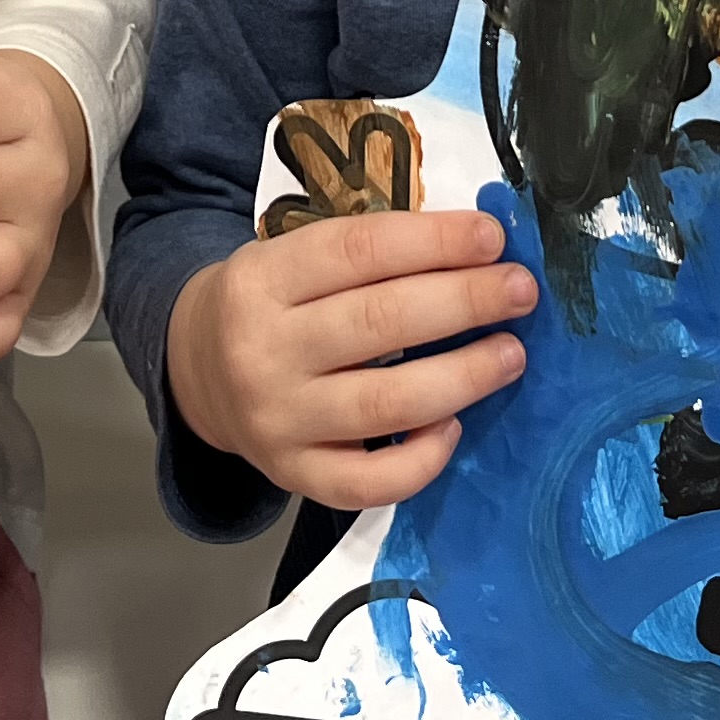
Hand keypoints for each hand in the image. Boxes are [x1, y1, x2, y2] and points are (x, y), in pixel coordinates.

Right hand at [166, 208, 534, 509]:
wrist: (198, 371)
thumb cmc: (271, 304)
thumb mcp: (293, 258)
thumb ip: (370, 255)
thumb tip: (480, 250)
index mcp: (262, 280)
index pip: (359, 251)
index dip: (434, 241)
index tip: (493, 237)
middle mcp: (264, 351)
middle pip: (381, 323)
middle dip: (465, 302)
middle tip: (521, 291)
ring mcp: (278, 421)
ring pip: (387, 404)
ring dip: (463, 376)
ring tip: (511, 354)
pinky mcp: (295, 475)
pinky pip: (371, 481)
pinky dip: (423, 458)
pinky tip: (455, 426)